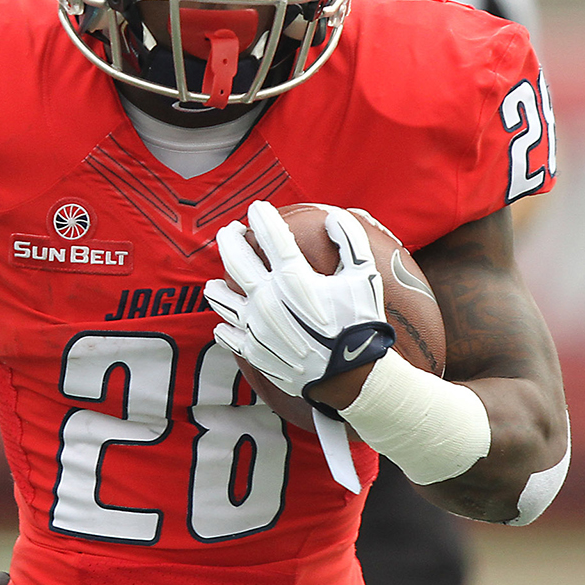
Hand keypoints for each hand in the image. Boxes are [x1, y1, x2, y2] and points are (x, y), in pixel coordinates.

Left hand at [205, 200, 392, 406]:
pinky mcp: (254, 352)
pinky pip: (227, 334)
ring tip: (219, 279)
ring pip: (221, 298)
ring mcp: (256, 327)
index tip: (258, 207)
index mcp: (294, 278)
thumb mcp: (365, 277)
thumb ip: (350, 240)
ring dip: (218, 284)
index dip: (262, 216)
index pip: (270, 235)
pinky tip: (226, 322)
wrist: (352, 377)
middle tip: (231, 230)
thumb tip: (330, 217)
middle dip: (230, 238)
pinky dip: (224, 325)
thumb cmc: (360, 324)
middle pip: (235, 259)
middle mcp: (268, 299)